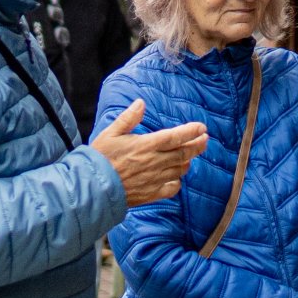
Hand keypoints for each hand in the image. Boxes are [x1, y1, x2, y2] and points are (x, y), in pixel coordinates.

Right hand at [90, 100, 208, 207]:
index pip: (175, 137)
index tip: (202, 127)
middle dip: (197, 145)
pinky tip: (175, 177)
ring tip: (190, 155)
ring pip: (180, 170)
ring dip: (187, 161)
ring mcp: (155, 179)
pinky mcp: (151, 193)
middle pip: (183, 153)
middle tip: (205, 139)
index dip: (191, 131)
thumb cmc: (100, 158)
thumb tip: (141, 103)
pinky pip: (172, 188)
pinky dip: (177, 182)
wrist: (93, 187)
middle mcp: (154, 162)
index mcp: (146, 145)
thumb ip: (128, 118)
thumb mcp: (111, 133)